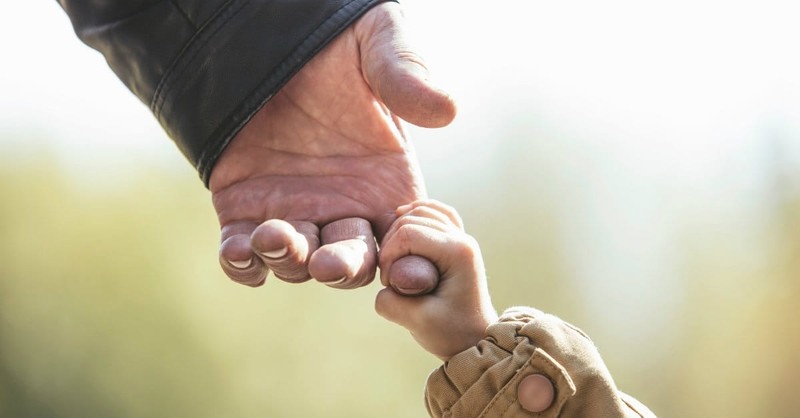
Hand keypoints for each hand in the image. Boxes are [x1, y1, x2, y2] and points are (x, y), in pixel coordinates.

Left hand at [209, 3, 455, 288]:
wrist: (263, 33)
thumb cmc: (332, 38)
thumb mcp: (376, 43)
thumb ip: (406, 75)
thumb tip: (446, 110)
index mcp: (386, 184)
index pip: (406, 240)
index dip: (409, 260)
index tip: (406, 268)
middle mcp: (343, 207)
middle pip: (352, 263)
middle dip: (342, 268)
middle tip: (329, 263)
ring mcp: (295, 212)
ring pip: (297, 262)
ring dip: (288, 260)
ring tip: (274, 235)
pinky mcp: (245, 209)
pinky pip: (244, 252)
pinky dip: (242, 263)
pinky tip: (240, 252)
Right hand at [375, 200, 497, 360]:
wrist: (476, 341)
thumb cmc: (452, 334)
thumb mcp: (416, 323)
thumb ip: (390, 302)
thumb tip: (384, 283)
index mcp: (458, 252)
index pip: (408, 233)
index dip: (388, 256)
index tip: (389, 284)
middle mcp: (463, 239)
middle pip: (412, 219)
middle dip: (391, 245)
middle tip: (391, 277)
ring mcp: (462, 238)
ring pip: (422, 211)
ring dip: (400, 230)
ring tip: (395, 259)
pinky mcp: (457, 241)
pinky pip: (436, 213)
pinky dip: (417, 213)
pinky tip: (402, 219)